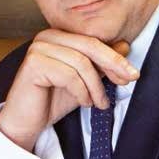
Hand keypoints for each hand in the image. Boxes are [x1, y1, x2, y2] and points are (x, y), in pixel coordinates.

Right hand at [0, 28, 139, 150]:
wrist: (26, 123)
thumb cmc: (52, 101)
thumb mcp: (85, 81)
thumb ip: (101, 64)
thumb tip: (125, 46)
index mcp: (58, 35)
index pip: (93, 41)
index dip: (114, 57)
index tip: (131, 74)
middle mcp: (46, 37)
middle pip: (89, 46)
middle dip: (113, 65)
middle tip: (128, 81)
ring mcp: (38, 48)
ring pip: (81, 62)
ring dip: (96, 86)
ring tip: (99, 102)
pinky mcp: (33, 63)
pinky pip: (69, 75)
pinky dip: (82, 92)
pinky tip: (84, 102)